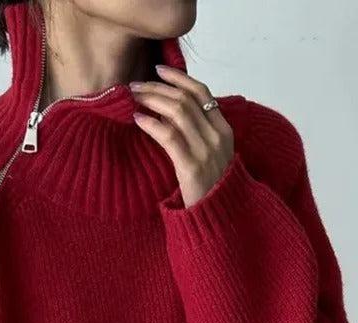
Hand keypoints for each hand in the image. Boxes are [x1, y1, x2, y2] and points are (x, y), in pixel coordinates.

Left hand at [130, 64, 233, 207]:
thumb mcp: (209, 156)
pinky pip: (169, 136)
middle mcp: (217, 136)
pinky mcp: (192, 166)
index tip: (158, 69)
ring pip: (178, 112)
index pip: (202, 92)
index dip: (179, 78)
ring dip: (152, 100)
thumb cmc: (208, 189)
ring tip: (134, 98)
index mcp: (224, 130)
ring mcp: (206, 151)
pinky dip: (151, 123)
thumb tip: (170, 111)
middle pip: (186, 99)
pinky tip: (138, 119)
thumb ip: (197, 134)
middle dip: (158, 87)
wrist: (215, 218)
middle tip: (136, 85)